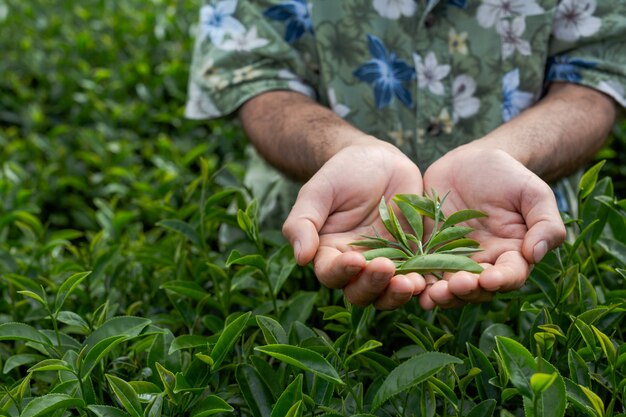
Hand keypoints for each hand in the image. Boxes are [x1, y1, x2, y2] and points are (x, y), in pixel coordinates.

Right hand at [282, 140, 425, 309]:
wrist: (378, 160)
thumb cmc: (342, 173)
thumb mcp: (318, 191)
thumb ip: (302, 222)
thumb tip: (300, 257)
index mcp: (329, 253)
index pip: (331, 274)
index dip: (342, 272)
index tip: (354, 260)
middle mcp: (357, 267)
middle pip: (361, 293)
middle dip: (373, 285)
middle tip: (386, 268)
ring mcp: (387, 264)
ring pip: (389, 293)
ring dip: (399, 293)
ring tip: (412, 282)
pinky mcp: (413, 257)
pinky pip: (418, 277)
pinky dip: (424, 282)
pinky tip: (430, 278)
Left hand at [418, 145, 565, 308]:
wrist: (471, 161)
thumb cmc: (509, 176)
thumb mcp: (534, 193)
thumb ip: (545, 223)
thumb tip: (535, 253)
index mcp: (511, 255)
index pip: (510, 275)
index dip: (501, 280)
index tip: (490, 279)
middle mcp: (483, 264)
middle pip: (477, 289)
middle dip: (467, 291)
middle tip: (455, 286)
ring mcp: (453, 260)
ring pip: (448, 286)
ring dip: (441, 294)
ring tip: (432, 294)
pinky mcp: (427, 250)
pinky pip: (422, 270)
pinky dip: (416, 280)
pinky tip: (409, 283)